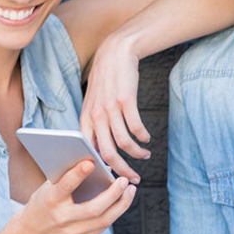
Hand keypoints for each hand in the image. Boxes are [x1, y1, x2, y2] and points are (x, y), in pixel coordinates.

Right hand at [14, 161, 136, 233]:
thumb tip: (97, 164)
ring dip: (121, 204)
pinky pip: (103, 227)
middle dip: (113, 194)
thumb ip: (68, 176)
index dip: (77, 175)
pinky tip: (121, 202)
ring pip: (104, 220)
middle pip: (93, 209)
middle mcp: (61, 219)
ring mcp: (71, 233)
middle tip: (124, 180)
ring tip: (130, 190)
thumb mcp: (47, 188)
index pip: (65, 187)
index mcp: (50, 201)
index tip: (90, 162)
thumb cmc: (42, 205)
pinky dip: (114, 213)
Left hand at [81, 35, 147, 182]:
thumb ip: (96, 126)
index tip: (112, 178)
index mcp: (86, 120)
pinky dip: (143, 137)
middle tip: (134, 178)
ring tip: (145, 155)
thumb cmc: (106, 82)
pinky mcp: (126, 101)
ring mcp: (110, 109)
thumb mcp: (94, 104)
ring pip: (124, 143)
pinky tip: (147, 139)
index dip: (101, 169)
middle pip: (108, 153)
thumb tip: (104, 152)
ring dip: (137, 154)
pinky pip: (136, 127)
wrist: (115, 54)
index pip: (90, 152)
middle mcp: (96, 116)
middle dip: (122, 170)